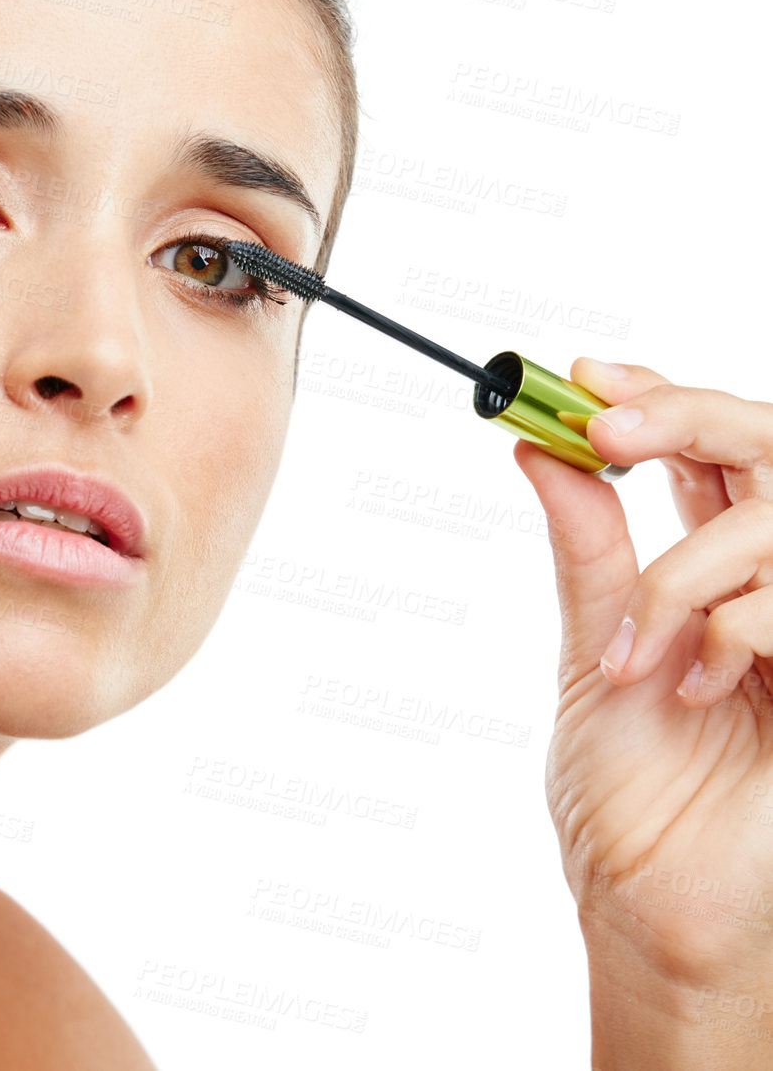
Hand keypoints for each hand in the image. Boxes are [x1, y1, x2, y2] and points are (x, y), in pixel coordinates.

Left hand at [515, 358, 772, 995]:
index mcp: (713, 577)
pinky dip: (740, 624)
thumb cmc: (630, 801)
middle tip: (611, 423)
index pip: (708, 452)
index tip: (585, 376)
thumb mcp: (593, 657)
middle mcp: (772, 587)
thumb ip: (590, 552)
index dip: (660, 399)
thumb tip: (539, 450)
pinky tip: (699, 685)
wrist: (664, 911)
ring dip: (691, 570)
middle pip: (770, 448)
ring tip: (638, 651)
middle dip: (691, 417)